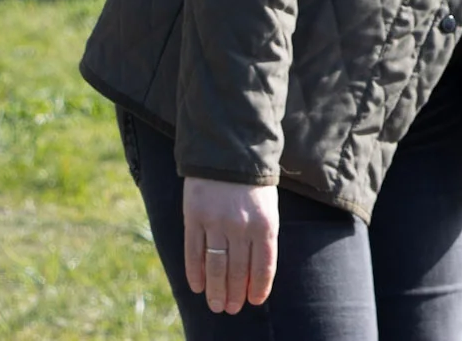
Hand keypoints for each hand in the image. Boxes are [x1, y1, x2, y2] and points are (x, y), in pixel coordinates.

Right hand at [182, 176, 278, 312]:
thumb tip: (256, 273)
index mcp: (265, 222)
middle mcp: (241, 225)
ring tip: (217, 305)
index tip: (254, 301)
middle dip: (235, 293)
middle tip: (231, 309)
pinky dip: (195, 272)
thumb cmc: (252, 184)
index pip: (264, 264)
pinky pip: (193, 251)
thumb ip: (262, 237)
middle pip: (238, 270)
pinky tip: (198, 286)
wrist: (228, 151)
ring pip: (215, 265)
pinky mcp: (194, 217)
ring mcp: (216, 222)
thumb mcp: (267, 207)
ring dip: (216, 289)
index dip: (259, 286)